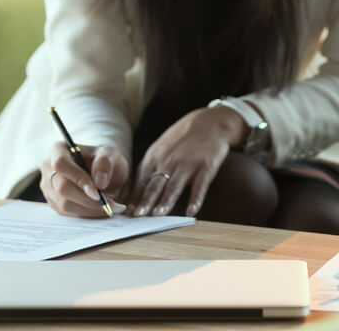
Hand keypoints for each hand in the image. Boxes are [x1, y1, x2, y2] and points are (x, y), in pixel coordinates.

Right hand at [38, 142, 128, 217]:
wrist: (103, 175)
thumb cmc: (104, 161)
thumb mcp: (110, 154)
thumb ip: (105, 163)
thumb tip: (99, 183)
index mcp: (58, 150)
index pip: (61, 164)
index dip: (78, 179)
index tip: (98, 192)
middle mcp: (48, 168)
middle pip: (62, 188)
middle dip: (88, 200)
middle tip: (111, 205)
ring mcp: (48, 187)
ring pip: (64, 204)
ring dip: (90, 209)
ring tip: (112, 208)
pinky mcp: (54, 203)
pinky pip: (68, 213)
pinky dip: (87, 214)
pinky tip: (102, 210)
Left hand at [127, 106, 244, 216]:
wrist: (210, 122)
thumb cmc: (183, 138)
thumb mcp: (161, 147)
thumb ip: (150, 166)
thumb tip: (135, 190)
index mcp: (155, 156)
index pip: (142, 180)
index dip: (135, 197)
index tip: (128, 213)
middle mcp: (170, 160)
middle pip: (156, 184)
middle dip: (146, 201)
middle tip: (138, 216)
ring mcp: (188, 163)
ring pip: (175, 185)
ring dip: (166, 201)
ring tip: (159, 216)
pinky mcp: (206, 166)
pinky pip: (200, 185)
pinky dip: (196, 199)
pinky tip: (192, 212)